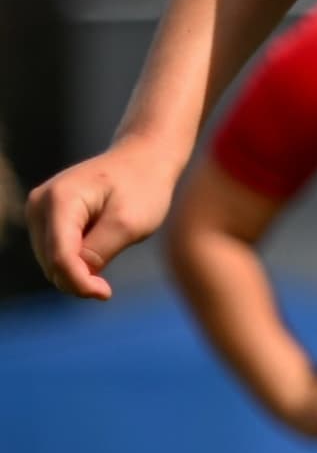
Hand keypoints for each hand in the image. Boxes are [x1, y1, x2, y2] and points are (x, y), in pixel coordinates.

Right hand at [23, 136, 182, 299]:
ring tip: (106, 255)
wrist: (141, 159)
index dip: (79, 283)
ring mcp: (38, 210)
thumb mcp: (129, 223)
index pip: (59, 256)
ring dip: (77, 270)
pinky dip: (75, 262)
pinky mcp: (44, 217)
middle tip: (107, 286)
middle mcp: (39, 204)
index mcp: (60, 201)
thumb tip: (75, 277)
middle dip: (78, 279)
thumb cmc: (142, 188)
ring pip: (50, 261)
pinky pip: (54, 253)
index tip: (105, 294)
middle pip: (50, 262)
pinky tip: (99, 251)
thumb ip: (99, 251)